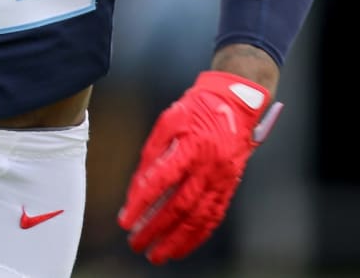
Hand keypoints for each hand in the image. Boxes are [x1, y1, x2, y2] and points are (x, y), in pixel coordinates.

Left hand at [117, 70, 282, 263]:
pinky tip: (182, 246)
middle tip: (135, 244)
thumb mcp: (167, 122)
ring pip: (199, 219)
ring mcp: (222, 180)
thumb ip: (152, 155)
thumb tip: (137, 188)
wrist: (235, 104)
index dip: (141, 204)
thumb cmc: (195, 109)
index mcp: (191, 147)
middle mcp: (208, 168)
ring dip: (176, 241)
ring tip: (157, 255)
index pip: (161, 182)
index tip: (124, 222)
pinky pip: (213, 217)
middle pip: (180, 207)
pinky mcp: (229, 187)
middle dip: (155, 230)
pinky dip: (197, 236)